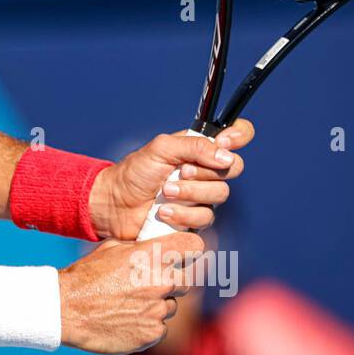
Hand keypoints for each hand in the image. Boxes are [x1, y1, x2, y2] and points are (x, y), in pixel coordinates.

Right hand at [59, 234, 202, 353]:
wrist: (65, 309)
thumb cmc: (86, 276)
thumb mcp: (111, 249)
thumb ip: (140, 248)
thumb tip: (157, 247)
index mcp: (151, 255)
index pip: (194, 246)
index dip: (191, 251)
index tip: (185, 256)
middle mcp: (161, 281)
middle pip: (186, 281)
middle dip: (171, 283)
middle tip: (145, 286)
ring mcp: (158, 309)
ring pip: (170, 306)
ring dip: (156, 305)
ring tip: (127, 305)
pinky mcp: (152, 333)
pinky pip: (159, 327)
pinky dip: (147, 325)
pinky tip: (125, 320)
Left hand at [88, 119, 254, 240]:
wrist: (115, 204)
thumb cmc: (134, 172)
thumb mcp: (161, 149)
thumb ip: (194, 146)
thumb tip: (226, 157)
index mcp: (199, 148)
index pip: (235, 135)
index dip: (238, 136)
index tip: (225, 142)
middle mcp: (205, 170)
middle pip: (233, 168)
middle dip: (205, 171)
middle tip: (182, 171)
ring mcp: (201, 195)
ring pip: (220, 194)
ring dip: (190, 193)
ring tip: (164, 192)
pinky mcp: (194, 219)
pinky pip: (205, 218)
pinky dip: (182, 214)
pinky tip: (163, 212)